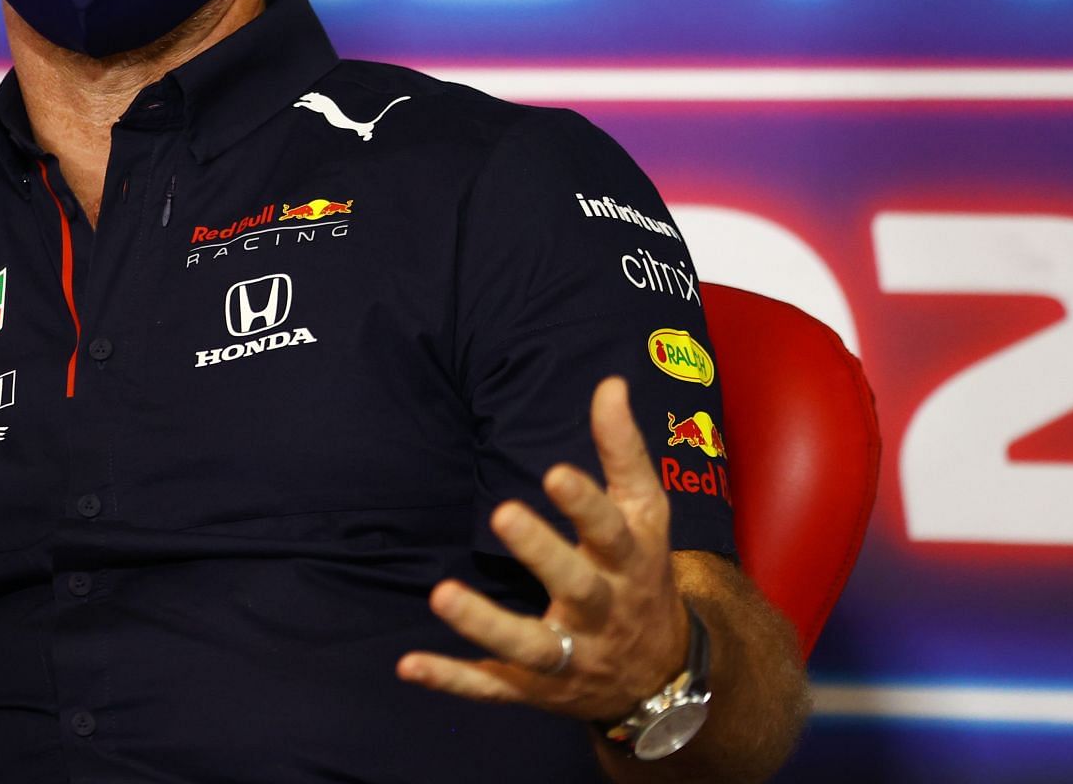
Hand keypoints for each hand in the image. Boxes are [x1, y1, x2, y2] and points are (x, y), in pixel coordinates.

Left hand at [397, 376, 689, 722]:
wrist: (662, 674)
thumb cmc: (641, 573)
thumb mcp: (644, 513)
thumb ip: (623, 451)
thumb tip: (610, 384)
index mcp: (628, 562)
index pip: (612, 529)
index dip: (586, 503)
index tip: (554, 472)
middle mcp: (602, 611)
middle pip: (576, 584)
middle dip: (541, 553)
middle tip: (501, 513)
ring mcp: (570, 656)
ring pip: (530, 645)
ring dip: (486, 623)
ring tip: (441, 594)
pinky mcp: (536, 687)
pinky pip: (494, 687)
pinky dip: (453, 679)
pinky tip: (410, 664)